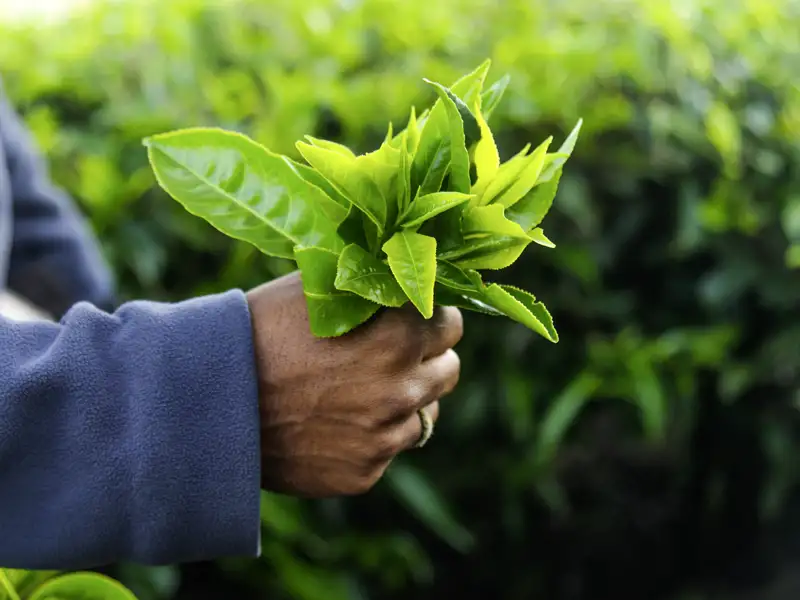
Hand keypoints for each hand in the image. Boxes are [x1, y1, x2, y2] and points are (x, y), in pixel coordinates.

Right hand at [246, 272, 462, 497]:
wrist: (209, 400)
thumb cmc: (260, 332)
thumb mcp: (319, 289)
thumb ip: (374, 285)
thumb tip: (407, 275)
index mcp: (398, 336)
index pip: (450, 322)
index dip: (429, 317)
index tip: (411, 318)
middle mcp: (402, 389)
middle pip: (449, 369)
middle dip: (427, 358)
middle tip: (392, 354)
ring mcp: (384, 437)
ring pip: (425, 414)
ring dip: (404, 400)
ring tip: (359, 390)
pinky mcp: (364, 473)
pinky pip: (388, 449)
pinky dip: (372, 436)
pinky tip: (334, 423)